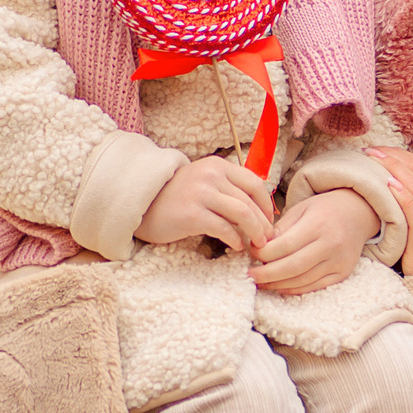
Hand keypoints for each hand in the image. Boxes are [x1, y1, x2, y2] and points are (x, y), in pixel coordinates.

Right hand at [136, 156, 277, 250]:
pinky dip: (235, 239)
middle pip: (250, 201)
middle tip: (268, 238)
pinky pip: (223, 229)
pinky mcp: (192, 214)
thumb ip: (227, 186)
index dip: (267, 205)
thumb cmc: (176, 197)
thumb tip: (259, 206)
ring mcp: (201, 194)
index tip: (270, 220)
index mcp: (217, 165)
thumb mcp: (203, 181)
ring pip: (242, 213)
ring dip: (255, 232)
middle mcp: (210, 175)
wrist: (142, 204)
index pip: (254, 183)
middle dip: (264, 223)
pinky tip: (237, 246)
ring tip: (257, 244)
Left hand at [251, 189, 379, 294]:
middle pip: (293, 266)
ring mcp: (339, 261)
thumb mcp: (301, 209)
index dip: (264, 253)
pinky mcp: (343, 273)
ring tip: (262, 282)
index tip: (252, 254)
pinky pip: (315, 287)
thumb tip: (260, 248)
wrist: (358, 214)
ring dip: (278, 284)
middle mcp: (331, 244)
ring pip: (302, 280)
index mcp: (318, 224)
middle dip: (267, 274)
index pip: (285, 245)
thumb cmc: (325, 210)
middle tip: (250, 275)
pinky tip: (281, 286)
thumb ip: (281, 229)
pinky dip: (295, 289)